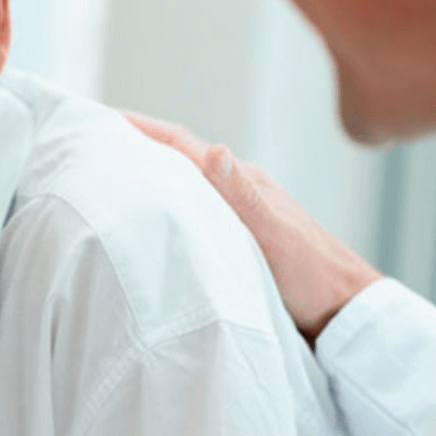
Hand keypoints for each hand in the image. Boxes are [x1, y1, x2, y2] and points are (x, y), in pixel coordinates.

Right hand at [123, 111, 381, 344]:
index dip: (139, 128)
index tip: (100, 118)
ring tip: (107, 180)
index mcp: (240, 181)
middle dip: (134, 146)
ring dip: (147, 176)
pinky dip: (164, 208)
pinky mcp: (236, 241)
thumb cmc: (314, 277)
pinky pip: (190, 213)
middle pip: (175, 158)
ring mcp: (236, 215)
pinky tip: (149, 223)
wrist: (346, 317)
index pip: (179, 144)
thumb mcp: (273, 235)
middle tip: (90, 146)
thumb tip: (213, 149)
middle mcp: (235, 191)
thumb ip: (242, 195)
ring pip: (182, 186)